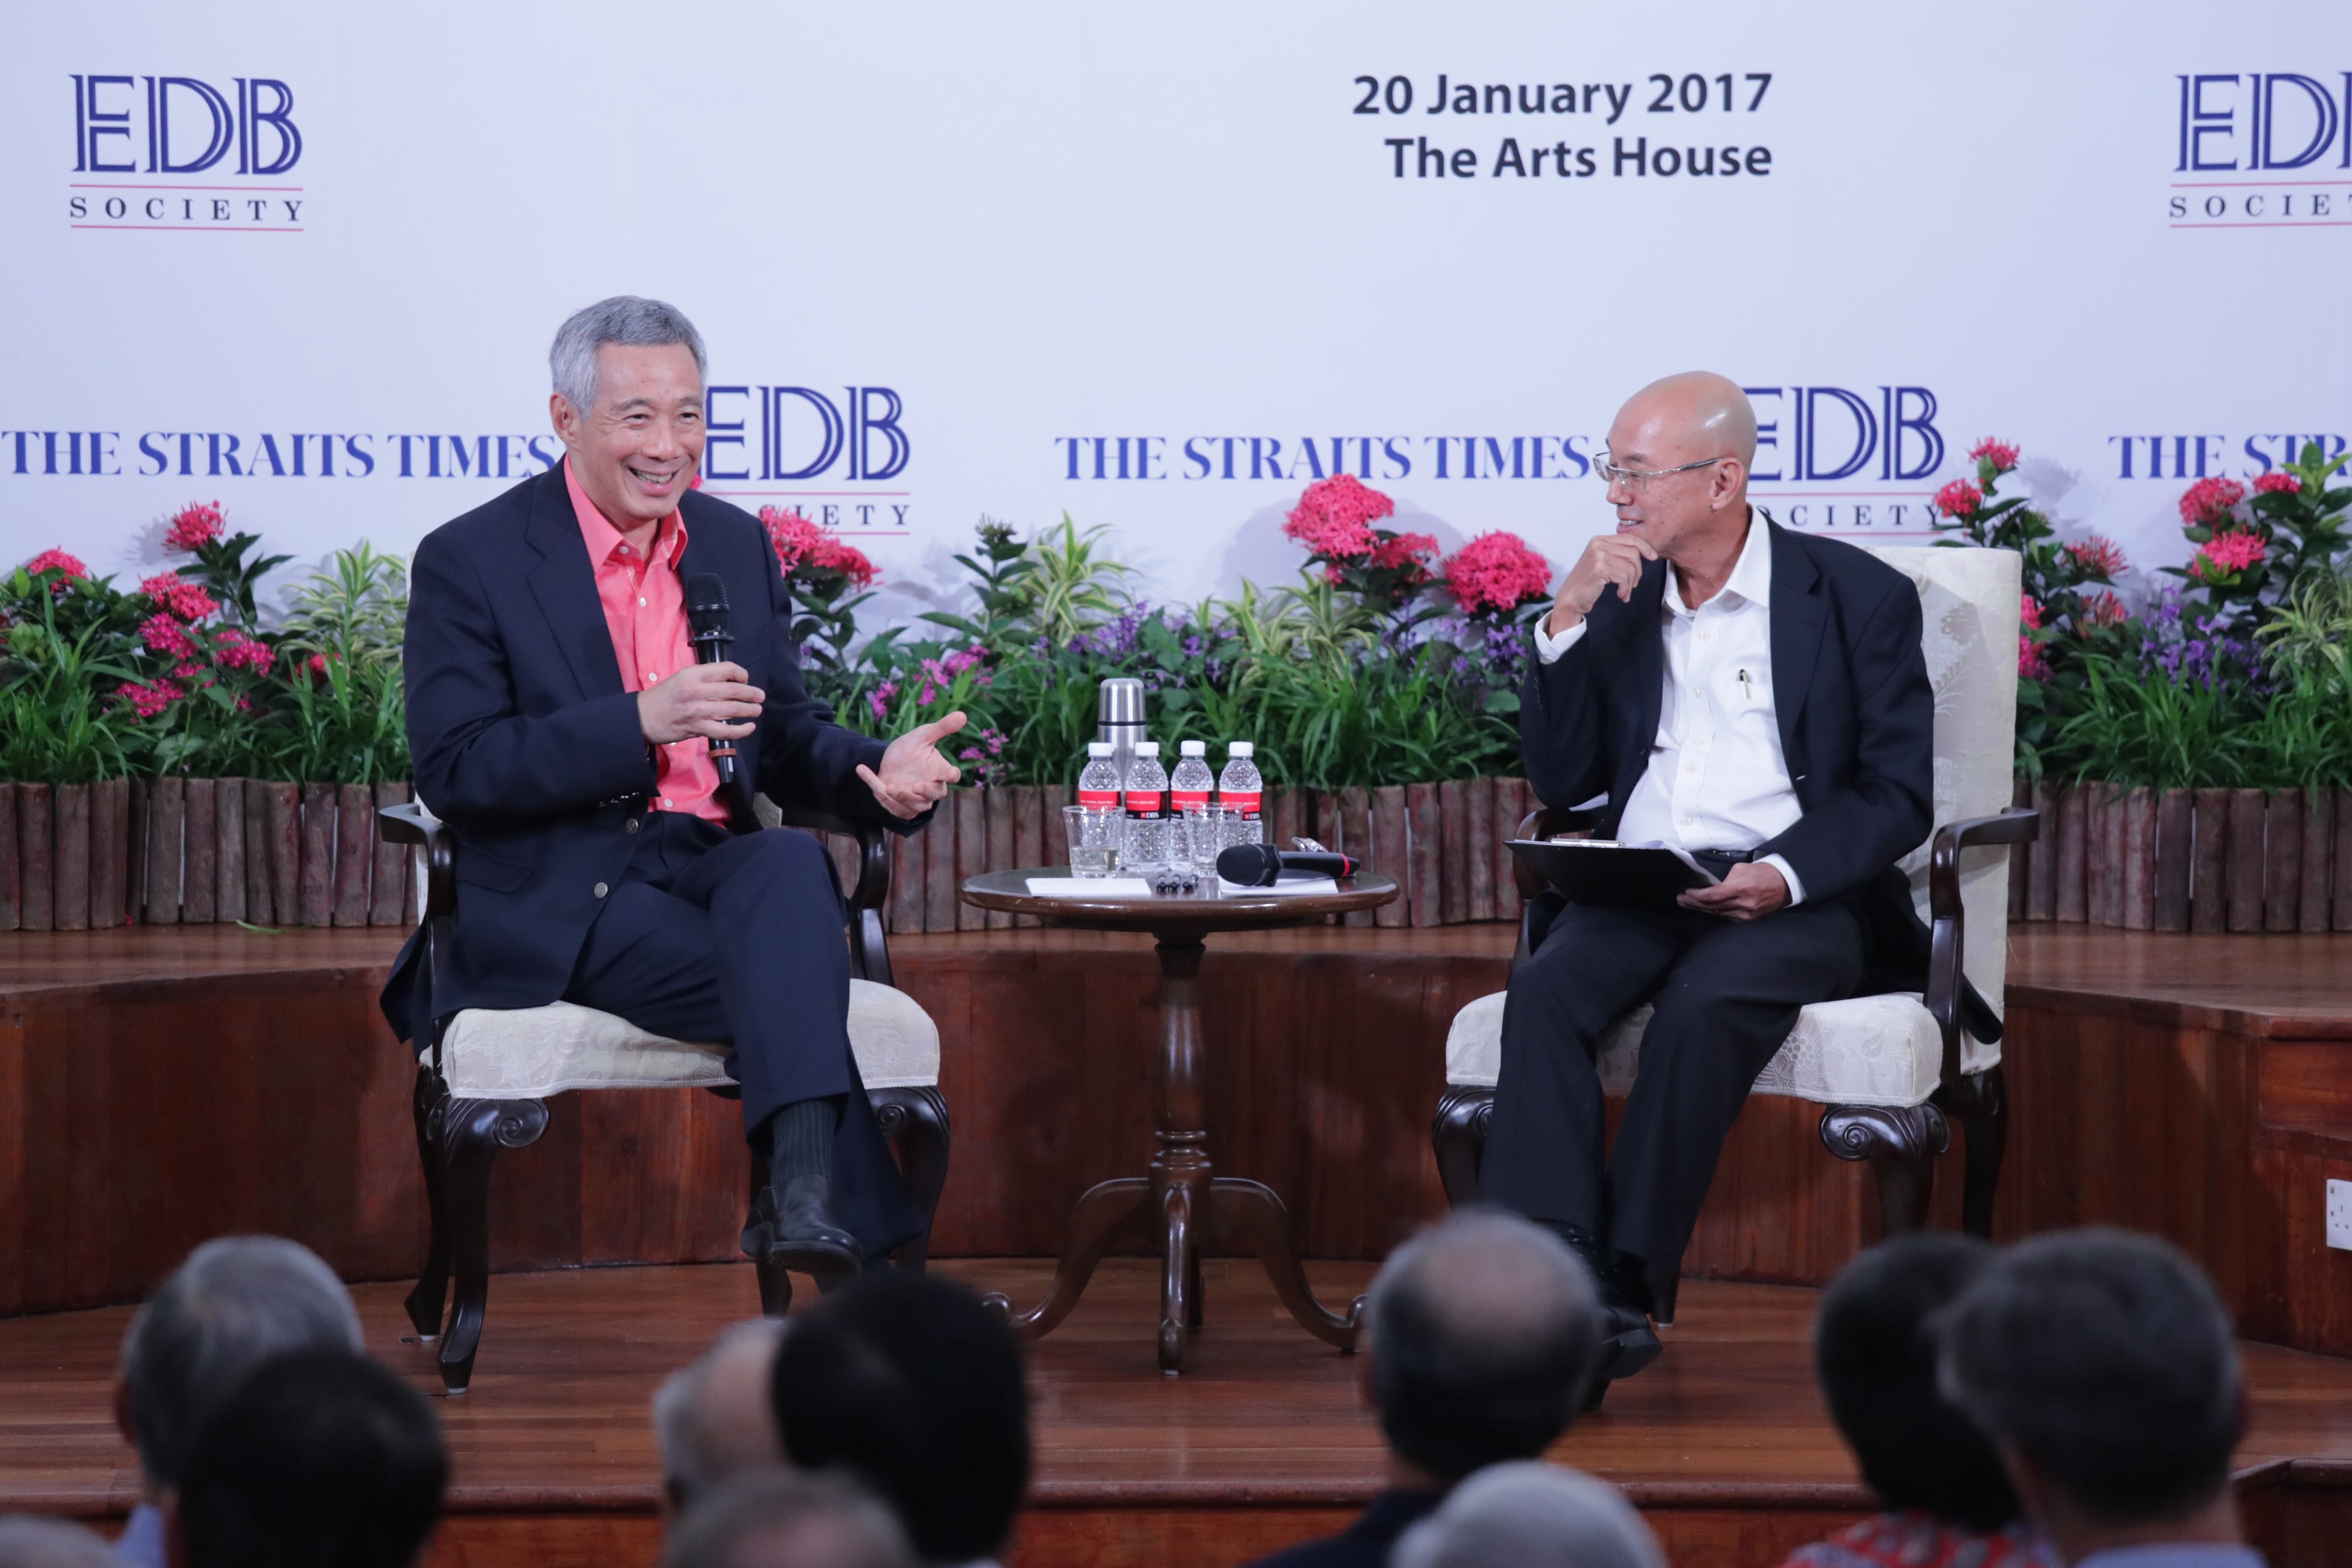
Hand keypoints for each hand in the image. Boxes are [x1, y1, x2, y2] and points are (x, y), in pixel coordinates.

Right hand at [639, 662, 764, 744]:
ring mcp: (698, 711)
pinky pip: (725, 731)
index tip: (745, 679)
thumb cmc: (664, 696)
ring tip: (757, 710)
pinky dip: (740, 731)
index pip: (726, 669)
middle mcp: (696, 690)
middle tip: (760, 696)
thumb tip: (731, 681)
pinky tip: (748, 727)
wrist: (642, 717)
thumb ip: (704, 678)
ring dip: (749, 710)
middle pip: (733, 690)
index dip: (741, 674)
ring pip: (732, 710)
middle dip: (751, 693)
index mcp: (693, 674)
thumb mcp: (682, 677)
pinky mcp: (697, 728)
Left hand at [859, 711, 966, 819]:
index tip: (951, 774)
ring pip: (912, 805)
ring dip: (900, 797)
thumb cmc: (912, 749)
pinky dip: (875, 788)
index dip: (952, 775)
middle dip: (924, 792)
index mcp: (940, 771)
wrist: (889, 762)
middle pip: (933, 795)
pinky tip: (863, 770)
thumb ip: (942, 727)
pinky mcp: (900, 808)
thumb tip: (963, 715)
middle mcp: (930, 789)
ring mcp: (915, 801)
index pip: (951, 774)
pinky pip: (890, 805)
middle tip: (916, 785)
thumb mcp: (923, 735)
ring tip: (886, 786)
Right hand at [1546, 531, 1659, 635]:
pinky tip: (1620, 595)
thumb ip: (1617, 553)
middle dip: (1638, 571)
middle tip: (1634, 583)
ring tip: (1624, 592)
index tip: (1653, 556)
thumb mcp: (1602, 562)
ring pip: (1630, 566)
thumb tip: (1644, 551)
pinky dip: (1625, 588)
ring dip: (1630, 583)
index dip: (1644, 546)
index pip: (1629, 538)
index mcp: (1599, 540)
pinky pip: (1624, 576)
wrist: (1571, 598)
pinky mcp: (1600, 568)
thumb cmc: (1588, 583)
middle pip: (1633, 553)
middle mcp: (1598, 544)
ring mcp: (1598, 555)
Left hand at [1678, 860, 1788, 921]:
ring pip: (1718, 914)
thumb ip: (1725, 879)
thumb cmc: (1762, 872)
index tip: (1686, 891)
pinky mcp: (1749, 920)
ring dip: (1701, 909)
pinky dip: (1714, 913)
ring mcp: (1746, 915)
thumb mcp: (1742, 869)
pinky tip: (1704, 909)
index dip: (1697, 895)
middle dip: (1694, 903)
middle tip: (1680, 899)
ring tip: (1687, 904)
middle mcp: (1743, 904)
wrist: (1785, 884)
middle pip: (1712, 907)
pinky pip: (1727, 917)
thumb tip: (1711, 886)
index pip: (1713, 896)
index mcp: (1741, 889)